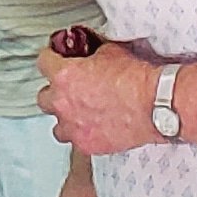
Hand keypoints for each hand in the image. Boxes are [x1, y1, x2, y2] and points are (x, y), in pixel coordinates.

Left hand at [35, 39, 159, 155]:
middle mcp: (62, 102)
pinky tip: (94, 128)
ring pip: (56, 125)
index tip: (55, 58)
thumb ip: (92, 53)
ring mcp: (72, 126)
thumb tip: (90, 53)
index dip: (50, 58)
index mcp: (64, 75)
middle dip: (55, 91)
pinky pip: (75, 141)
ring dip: (65, 118)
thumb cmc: (135, 78)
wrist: (153, 105)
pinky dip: (82, 134)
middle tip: (69, 89)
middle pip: (43, 97)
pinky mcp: (86, 144)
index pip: (43, 61)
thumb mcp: (110, 52)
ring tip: (78, 114)